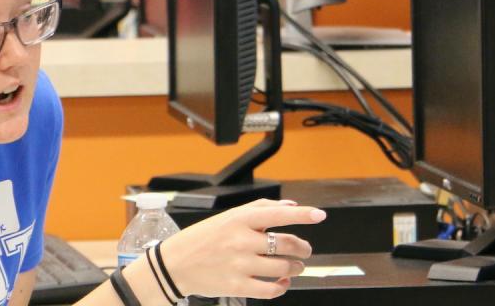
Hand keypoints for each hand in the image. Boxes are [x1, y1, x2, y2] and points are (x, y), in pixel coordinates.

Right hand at [159, 199, 324, 298]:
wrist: (174, 265)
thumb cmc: (202, 238)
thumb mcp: (228, 216)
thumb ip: (260, 208)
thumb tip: (291, 205)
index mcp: (239, 219)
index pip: (278, 214)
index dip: (302, 215)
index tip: (320, 215)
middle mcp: (240, 241)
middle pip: (286, 244)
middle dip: (303, 248)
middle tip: (305, 250)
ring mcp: (239, 265)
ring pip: (283, 268)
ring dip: (295, 268)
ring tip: (295, 267)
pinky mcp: (236, 286)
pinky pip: (271, 289)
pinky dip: (282, 287)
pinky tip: (282, 283)